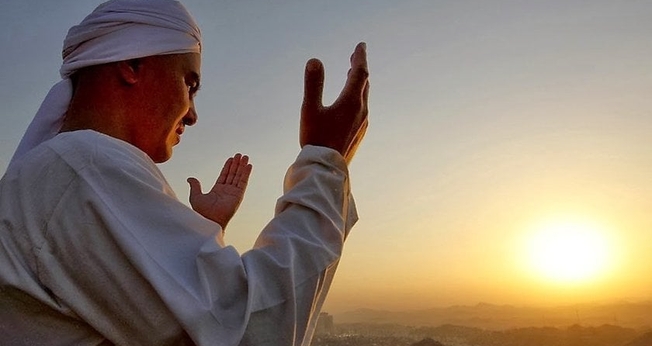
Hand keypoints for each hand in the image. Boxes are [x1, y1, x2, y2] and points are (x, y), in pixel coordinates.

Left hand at [187, 154, 252, 228]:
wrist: (210, 221)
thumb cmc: (202, 212)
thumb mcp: (195, 196)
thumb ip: (195, 186)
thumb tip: (190, 178)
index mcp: (217, 190)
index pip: (224, 176)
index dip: (227, 167)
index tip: (231, 159)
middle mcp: (226, 191)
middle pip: (233, 174)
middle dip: (236, 164)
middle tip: (239, 155)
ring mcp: (233, 193)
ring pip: (238, 176)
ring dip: (242, 167)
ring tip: (245, 157)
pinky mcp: (238, 195)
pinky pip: (243, 182)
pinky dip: (246, 174)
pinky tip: (248, 166)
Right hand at [300, 42, 369, 163]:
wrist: (325, 168)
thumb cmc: (316, 138)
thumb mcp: (310, 109)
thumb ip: (313, 83)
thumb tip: (314, 60)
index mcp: (351, 101)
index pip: (359, 72)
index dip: (360, 57)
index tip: (361, 45)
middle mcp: (361, 111)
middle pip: (364, 83)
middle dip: (359, 67)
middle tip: (355, 56)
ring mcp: (362, 123)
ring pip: (363, 97)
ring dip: (358, 83)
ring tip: (351, 74)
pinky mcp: (359, 134)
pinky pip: (361, 109)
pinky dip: (357, 97)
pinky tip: (350, 103)